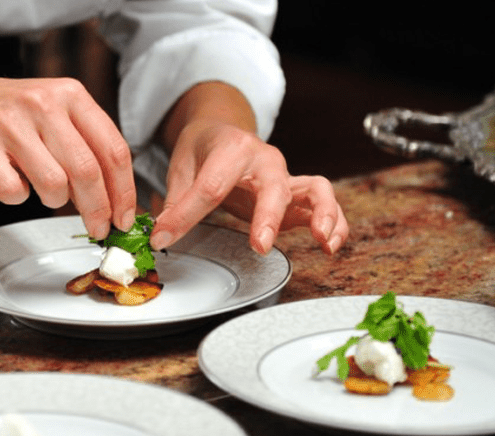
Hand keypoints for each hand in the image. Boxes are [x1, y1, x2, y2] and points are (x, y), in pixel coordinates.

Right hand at [0, 58, 135, 238]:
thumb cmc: (9, 115)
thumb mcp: (55, 113)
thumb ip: (87, 145)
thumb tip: (116, 198)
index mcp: (71, 95)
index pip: (113, 150)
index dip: (124, 192)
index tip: (125, 217)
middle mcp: (43, 103)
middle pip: (88, 172)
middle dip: (98, 210)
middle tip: (98, 228)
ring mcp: (10, 123)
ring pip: (53, 185)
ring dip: (54, 201)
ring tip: (43, 190)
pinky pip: (12, 192)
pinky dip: (16, 197)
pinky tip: (13, 182)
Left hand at [151, 120, 347, 254]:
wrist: (222, 130)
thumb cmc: (203, 149)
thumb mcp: (181, 168)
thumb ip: (176, 200)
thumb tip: (161, 232)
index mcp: (232, 149)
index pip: (211, 186)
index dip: (186, 216)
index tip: (164, 237)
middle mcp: (265, 160)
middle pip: (272, 187)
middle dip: (268, 217)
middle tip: (259, 244)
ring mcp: (285, 176)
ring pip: (314, 189)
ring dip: (321, 214)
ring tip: (322, 239)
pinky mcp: (296, 194)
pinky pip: (323, 204)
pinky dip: (334, 222)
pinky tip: (330, 244)